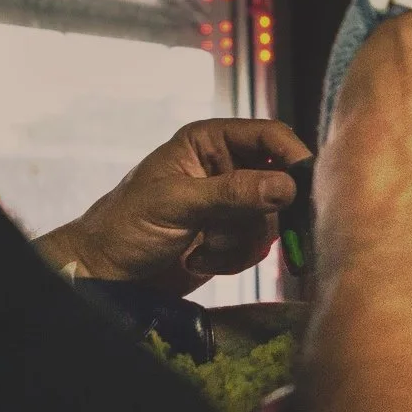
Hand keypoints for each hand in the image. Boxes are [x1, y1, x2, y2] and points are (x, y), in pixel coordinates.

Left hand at [35, 119, 311, 295]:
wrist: (106, 275)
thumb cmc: (127, 226)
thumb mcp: (177, 203)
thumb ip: (232, 193)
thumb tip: (287, 186)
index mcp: (209, 141)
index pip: (269, 136)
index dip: (292, 157)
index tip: (306, 188)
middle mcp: (226, 168)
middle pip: (279, 181)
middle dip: (264, 212)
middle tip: (244, 231)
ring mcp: (230, 205)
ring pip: (270, 219)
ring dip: (239, 241)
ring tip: (203, 249)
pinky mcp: (230, 238)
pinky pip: (258, 246)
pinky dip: (234, 258)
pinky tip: (201, 260)